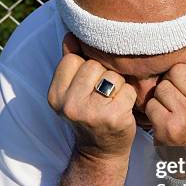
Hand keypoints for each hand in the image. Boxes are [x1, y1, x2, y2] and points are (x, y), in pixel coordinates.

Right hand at [47, 32, 136, 160]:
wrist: (100, 151)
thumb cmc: (89, 113)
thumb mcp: (74, 90)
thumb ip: (71, 60)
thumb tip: (71, 34)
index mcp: (55, 95)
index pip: (73, 59)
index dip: (86, 68)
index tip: (88, 86)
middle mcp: (69, 105)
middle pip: (94, 65)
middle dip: (103, 75)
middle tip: (102, 96)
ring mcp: (91, 113)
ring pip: (112, 75)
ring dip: (118, 85)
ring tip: (112, 101)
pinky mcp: (113, 118)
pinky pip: (128, 90)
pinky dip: (129, 97)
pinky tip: (122, 109)